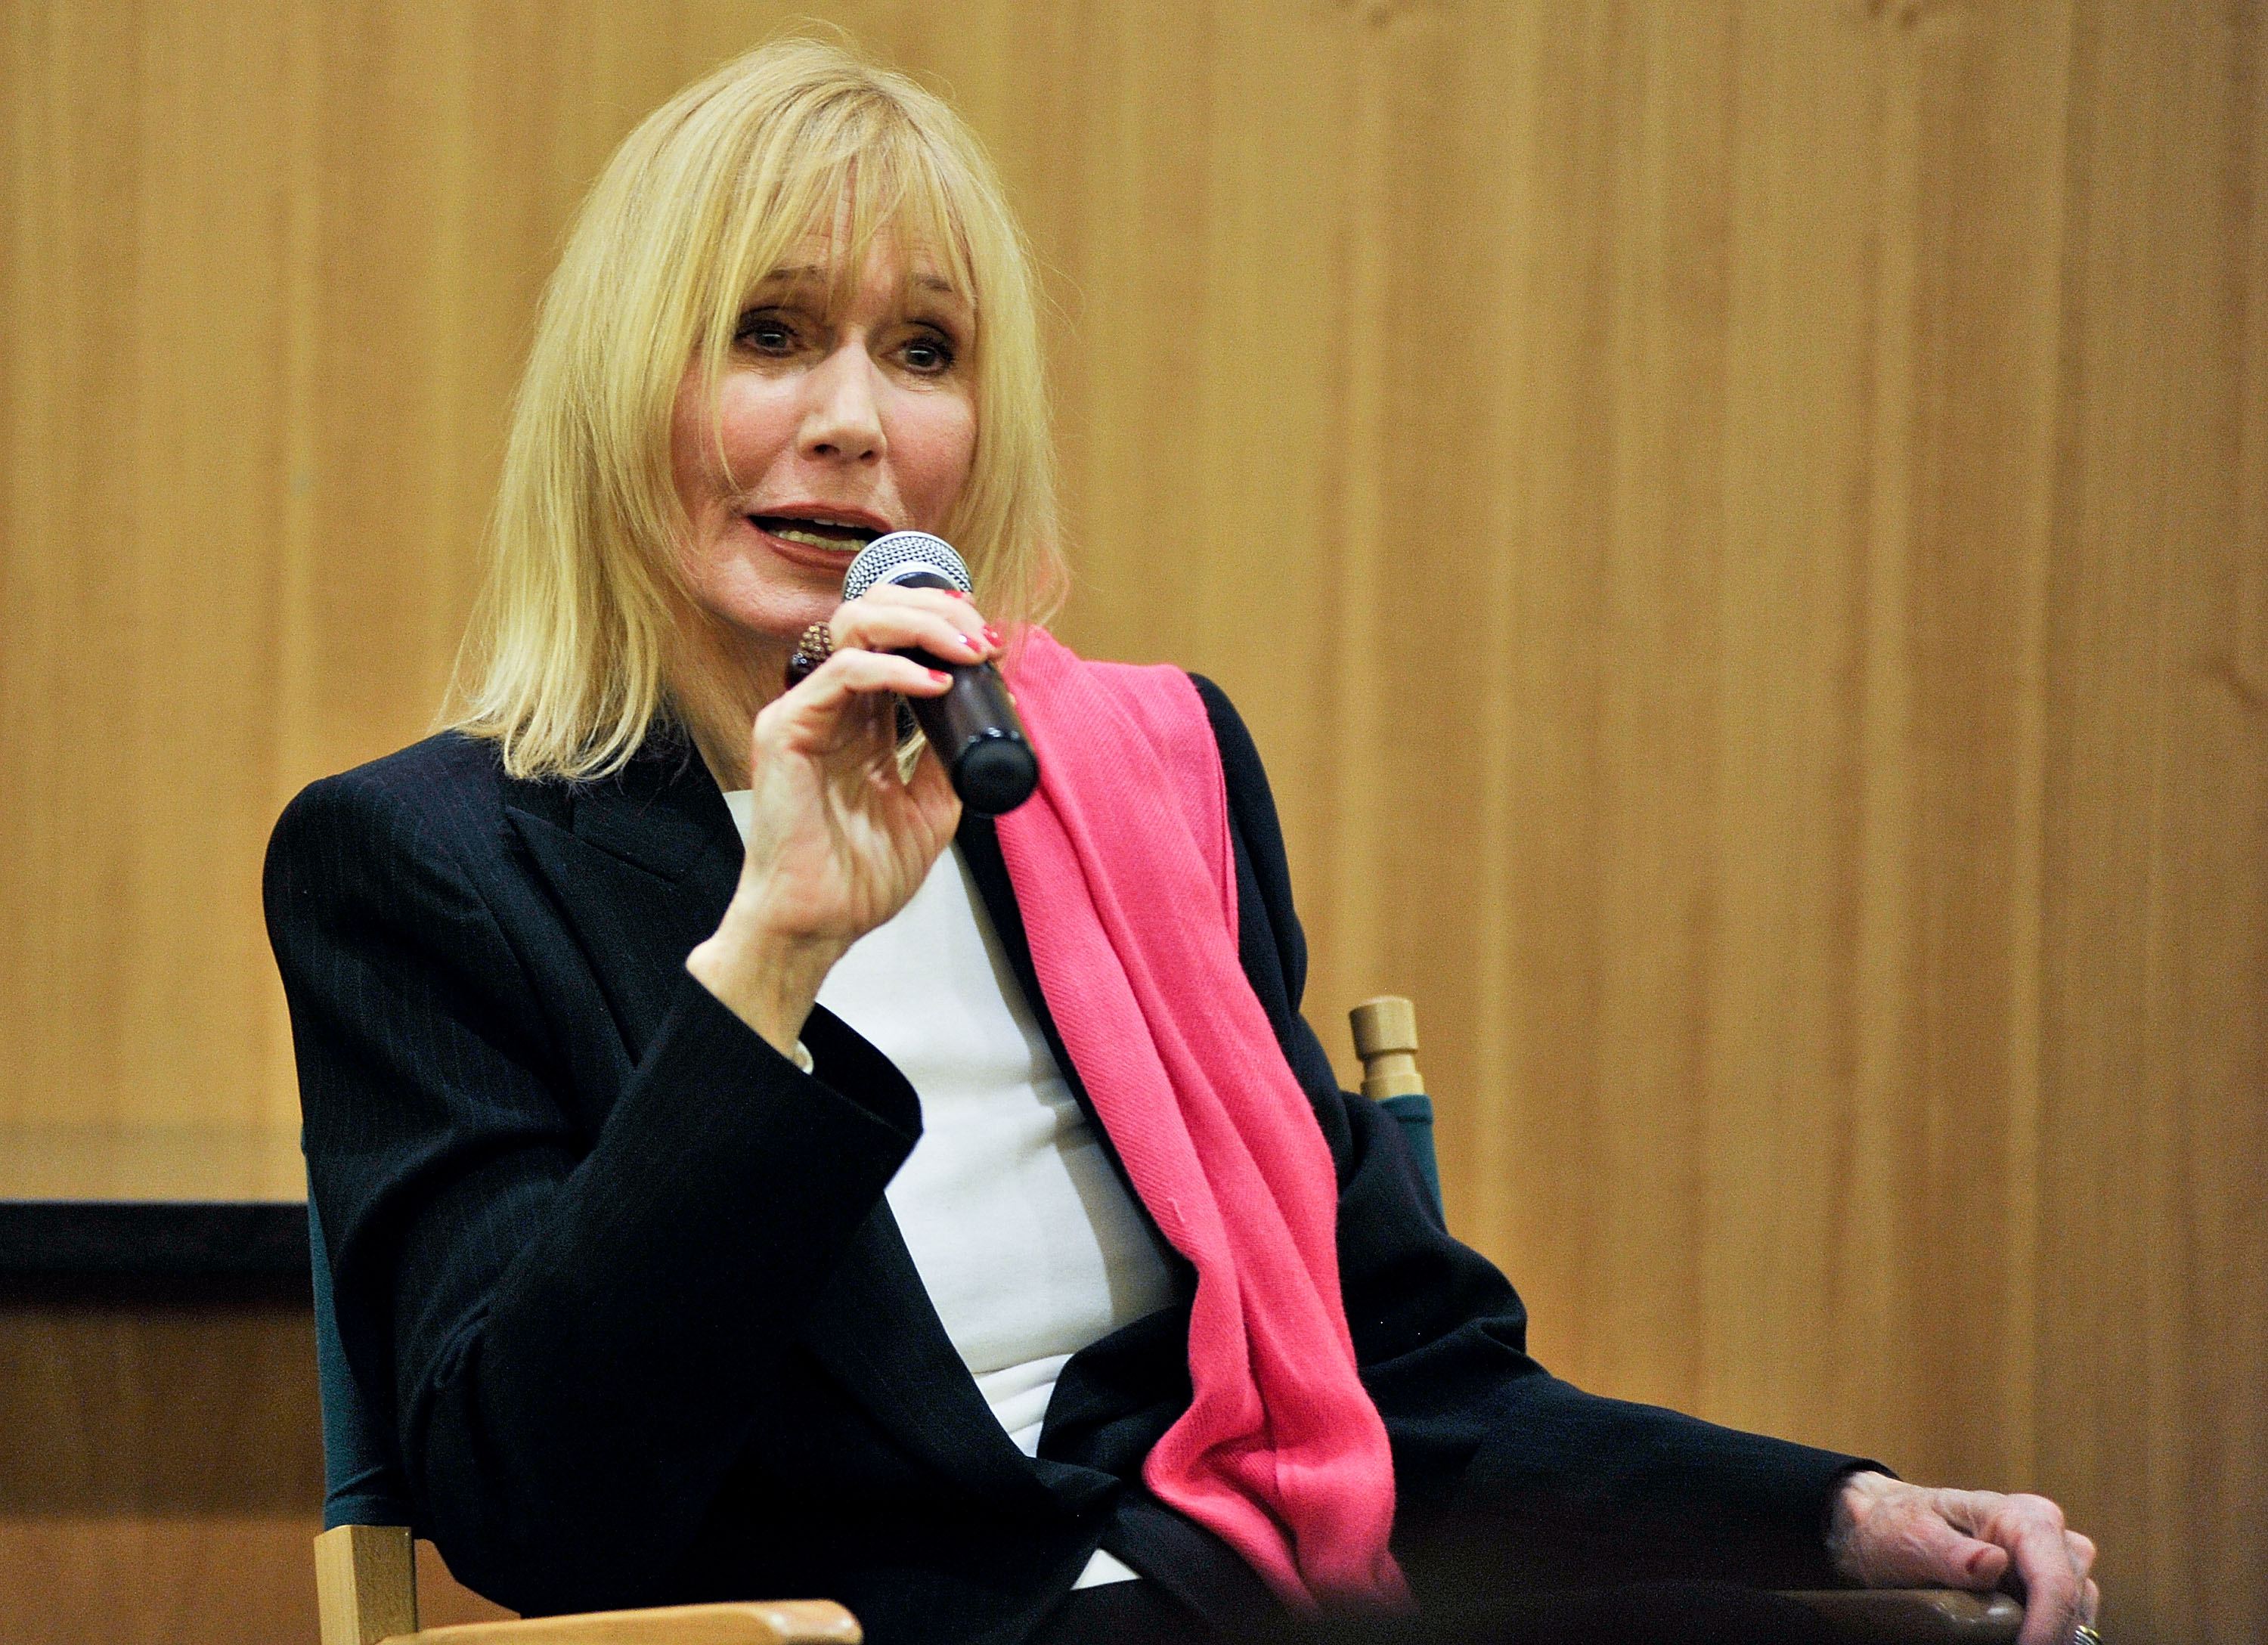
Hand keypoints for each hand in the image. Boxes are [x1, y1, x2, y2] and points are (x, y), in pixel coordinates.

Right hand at [685, 586, 998, 1053]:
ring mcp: (806, 710)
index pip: (897, 636)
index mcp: (863, 717)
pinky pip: (844, 672)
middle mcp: (833, 703)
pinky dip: (895, 667)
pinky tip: (935, 683)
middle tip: (982, 638)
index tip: (990, 641)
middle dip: (938, 610)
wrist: (821, 922)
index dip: (943, 623)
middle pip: (877, 612)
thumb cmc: (861, 876)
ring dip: (922, 625)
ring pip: (858, 624)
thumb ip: (947, 756)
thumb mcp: (930, 805)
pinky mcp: (786, 727)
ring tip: (967, 651)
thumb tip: (990, 709)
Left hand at [1828, 1470, 2098, 1644]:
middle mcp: (2050, 1534)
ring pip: (2076, 1615)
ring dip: (2051, 1636)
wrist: (1887, 1525)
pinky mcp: (2050, 1584)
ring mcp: (2056, 1560)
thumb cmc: (1897, 1526)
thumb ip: (1951, 1553)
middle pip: (2071, 1602)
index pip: (2054, 1581)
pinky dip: (2047, 1634)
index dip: (2046, 1628)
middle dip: (2048, 1637)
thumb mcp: (1911, 1537)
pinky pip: (2068, 1620)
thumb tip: (1994, 1561)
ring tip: (2005, 1641)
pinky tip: (2019, 1640)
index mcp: (2022, 1516)